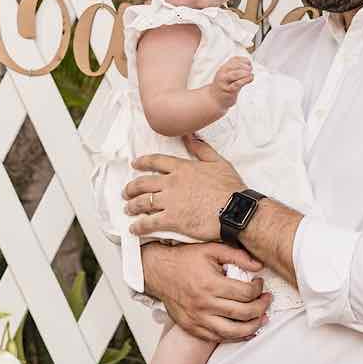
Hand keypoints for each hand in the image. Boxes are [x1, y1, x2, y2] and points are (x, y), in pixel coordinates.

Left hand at [124, 136, 245, 241]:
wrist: (235, 210)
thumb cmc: (230, 188)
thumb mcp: (218, 162)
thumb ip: (201, 149)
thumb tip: (190, 135)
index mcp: (182, 168)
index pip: (156, 161)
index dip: (143, 162)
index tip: (135, 164)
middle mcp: (172, 183)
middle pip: (144, 183)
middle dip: (132, 187)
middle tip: (127, 192)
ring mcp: (170, 201)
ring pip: (143, 202)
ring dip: (132, 206)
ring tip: (128, 209)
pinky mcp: (172, 219)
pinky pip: (149, 222)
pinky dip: (139, 226)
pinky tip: (135, 228)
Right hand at [142, 242, 269, 341]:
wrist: (157, 271)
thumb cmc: (184, 259)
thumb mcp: (211, 250)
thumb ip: (237, 256)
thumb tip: (259, 266)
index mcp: (210, 284)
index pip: (246, 293)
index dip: (259, 289)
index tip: (260, 284)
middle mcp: (204, 304)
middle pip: (243, 314)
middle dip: (261, 308)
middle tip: (266, 300)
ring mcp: (197, 319)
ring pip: (233, 332)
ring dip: (252, 327)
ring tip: (261, 318)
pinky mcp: (192, 328)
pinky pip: (217, 338)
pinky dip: (234, 337)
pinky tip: (245, 330)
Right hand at [209, 56, 252, 110]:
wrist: (214, 98)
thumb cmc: (224, 85)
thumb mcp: (228, 74)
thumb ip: (236, 68)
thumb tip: (250, 64)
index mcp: (223, 68)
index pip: (234, 59)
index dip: (244, 60)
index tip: (249, 63)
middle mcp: (222, 73)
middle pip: (234, 65)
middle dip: (245, 66)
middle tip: (250, 69)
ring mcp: (224, 82)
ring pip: (235, 74)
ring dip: (245, 73)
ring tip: (250, 74)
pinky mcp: (228, 90)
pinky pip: (237, 84)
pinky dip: (245, 80)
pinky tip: (250, 79)